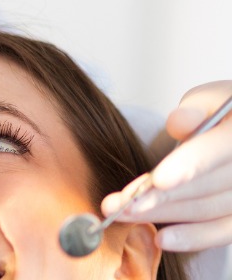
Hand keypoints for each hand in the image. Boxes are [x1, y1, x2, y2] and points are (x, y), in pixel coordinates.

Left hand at [101, 80, 231, 251]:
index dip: (188, 166)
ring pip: (207, 209)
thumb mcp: (209, 99)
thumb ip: (194, 110)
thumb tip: (179, 123)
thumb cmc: (219, 113)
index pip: (217, 150)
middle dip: (158, 197)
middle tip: (118, 204)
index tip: (157, 180)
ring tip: (123, 215)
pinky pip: (222, 231)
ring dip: (162, 215)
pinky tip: (162, 238)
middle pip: (206, 186)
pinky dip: (193, 238)